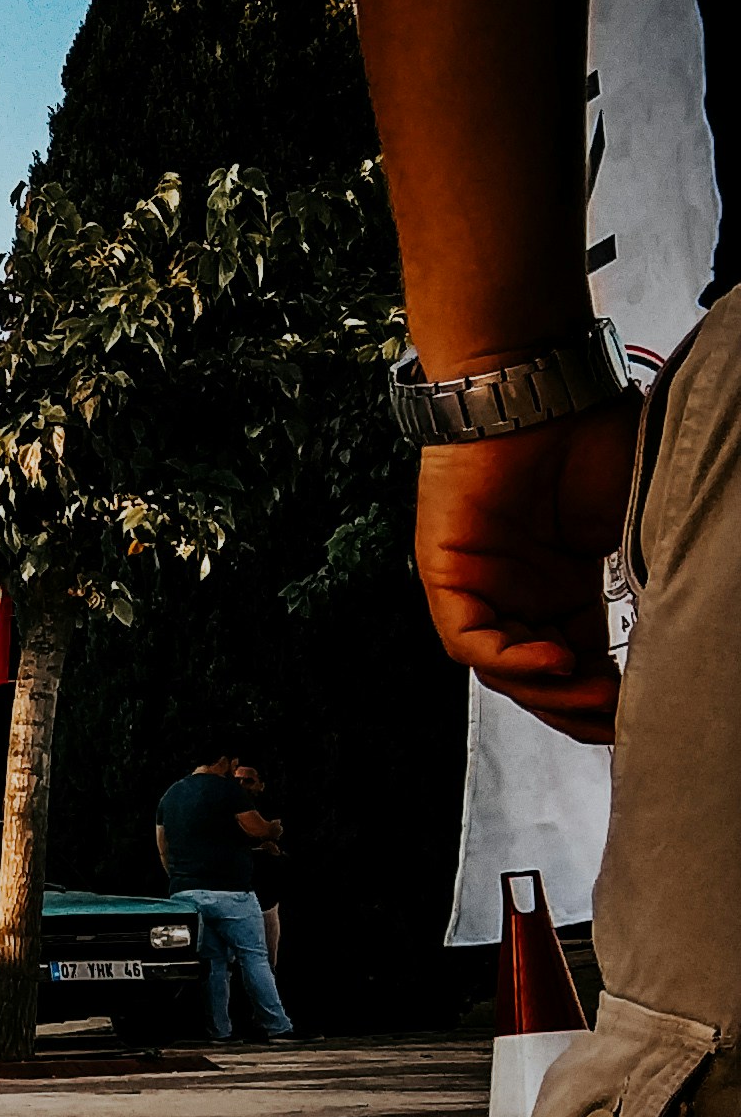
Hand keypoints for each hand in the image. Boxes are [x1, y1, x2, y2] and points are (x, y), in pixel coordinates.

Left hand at [412, 399, 636, 741]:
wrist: (543, 393)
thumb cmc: (592, 444)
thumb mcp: (629, 530)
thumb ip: (638, 585)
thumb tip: (671, 639)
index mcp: (562, 590)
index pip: (580, 664)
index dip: (607, 695)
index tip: (643, 713)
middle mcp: (518, 595)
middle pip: (539, 678)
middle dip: (578, 707)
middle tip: (619, 723)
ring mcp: (480, 588)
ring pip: (503, 668)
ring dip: (549, 692)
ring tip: (595, 700)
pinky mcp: (446, 575)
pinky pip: (469, 638)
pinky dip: (510, 660)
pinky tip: (554, 663)